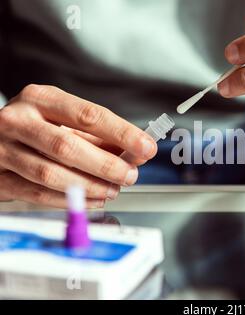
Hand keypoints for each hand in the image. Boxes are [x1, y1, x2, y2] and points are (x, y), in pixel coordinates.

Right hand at [0, 85, 156, 207]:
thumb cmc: (34, 127)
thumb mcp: (63, 120)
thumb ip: (98, 137)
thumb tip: (135, 154)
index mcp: (40, 99)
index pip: (88, 115)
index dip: (122, 133)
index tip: (146, 147)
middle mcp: (18, 120)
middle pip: (68, 146)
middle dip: (107, 165)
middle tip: (130, 175)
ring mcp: (2, 149)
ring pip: (51, 174)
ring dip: (90, 186)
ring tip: (113, 190)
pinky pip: (37, 194)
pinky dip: (69, 200)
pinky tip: (92, 200)